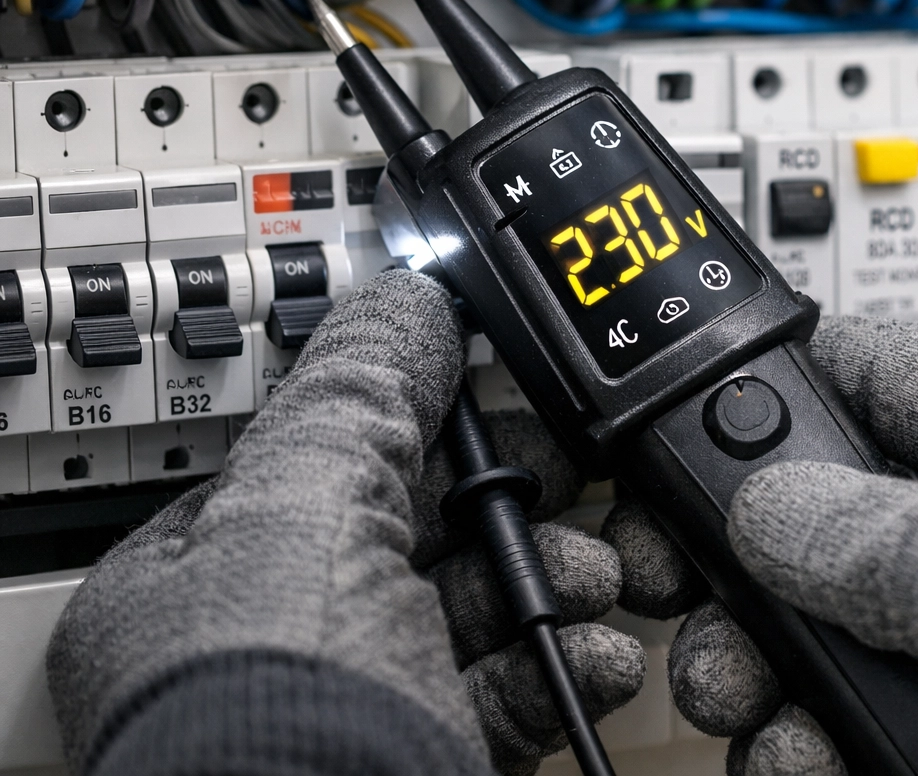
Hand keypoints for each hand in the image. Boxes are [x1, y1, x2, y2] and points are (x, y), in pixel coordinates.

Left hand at [48, 270, 643, 775]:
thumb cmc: (268, 729)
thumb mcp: (307, 512)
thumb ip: (362, 392)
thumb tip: (410, 301)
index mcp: (204, 572)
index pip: (323, 452)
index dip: (416, 409)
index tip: (497, 385)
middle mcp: (276, 638)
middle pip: (416, 528)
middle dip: (511, 502)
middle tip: (574, 471)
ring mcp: (358, 701)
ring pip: (475, 609)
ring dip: (554, 582)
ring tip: (597, 578)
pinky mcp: (429, 753)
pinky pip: (509, 689)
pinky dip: (566, 662)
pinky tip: (599, 651)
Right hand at [614, 314, 917, 775]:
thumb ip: (900, 546)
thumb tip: (773, 505)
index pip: (897, 374)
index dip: (792, 381)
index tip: (697, 418)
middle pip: (835, 511)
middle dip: (750, 557)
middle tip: (682, 588)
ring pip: (828, 622)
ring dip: (761, 658)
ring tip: (739, 698)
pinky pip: (853, 710)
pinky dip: (802, 735)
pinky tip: (792, 753)